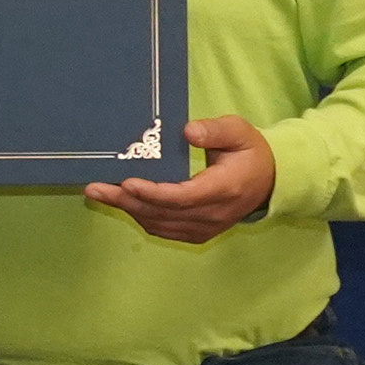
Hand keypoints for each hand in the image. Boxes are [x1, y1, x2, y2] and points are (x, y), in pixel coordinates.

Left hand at [87, 115, 275, 243]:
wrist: (270, 182)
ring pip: (159, 224)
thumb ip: (215, 130)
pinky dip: (140, 216)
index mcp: (224, 189)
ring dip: (127, 209)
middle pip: (163, 213)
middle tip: (94, 188)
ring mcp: (205, 227)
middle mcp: (213, 214)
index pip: (184, 197)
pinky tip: (119, 202)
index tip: (126, 182)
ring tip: (98, 193)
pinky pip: (163, 229)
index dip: (153, 193)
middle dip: (126, 201)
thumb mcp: (240, 131)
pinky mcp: (197, 233)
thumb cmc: (250, 152)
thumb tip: (188, 131)